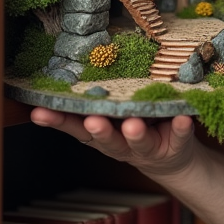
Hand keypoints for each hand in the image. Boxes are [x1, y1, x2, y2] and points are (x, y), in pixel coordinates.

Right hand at [29, 107, 199, 181]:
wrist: (173, 157)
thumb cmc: (137, 125)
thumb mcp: (114, 113)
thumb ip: (97, 96)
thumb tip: (68, 66)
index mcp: (105, 133)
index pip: (77, 127)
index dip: (59, 121)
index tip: (40, 112)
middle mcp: (123, 143)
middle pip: (107, 139)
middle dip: (100, 130)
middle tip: (94, 120)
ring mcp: (149, 145)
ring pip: (140, 141)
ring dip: (136, 133)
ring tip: (134, 124)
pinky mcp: (177, 143)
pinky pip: (180, 135)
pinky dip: (181, 128)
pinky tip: (183, 118)